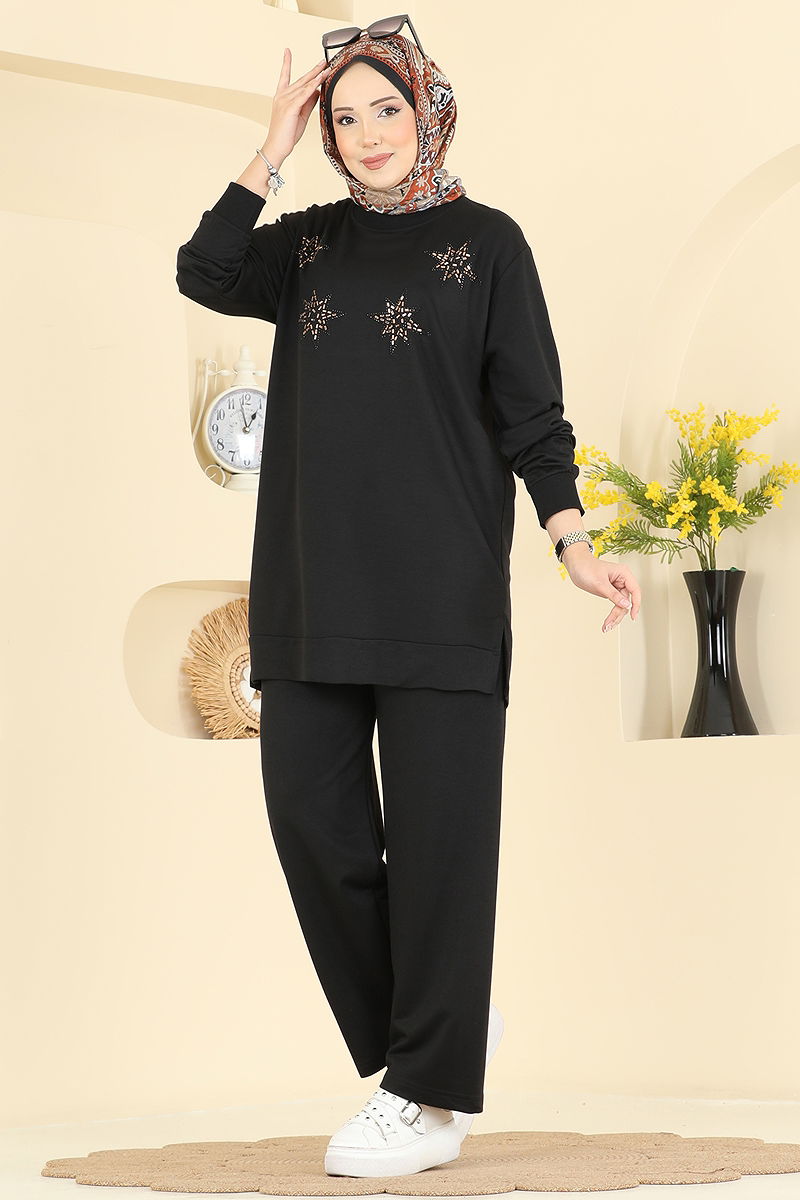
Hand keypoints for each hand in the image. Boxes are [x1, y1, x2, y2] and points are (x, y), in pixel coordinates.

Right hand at [264, 48, 332, 165]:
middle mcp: (282, 96)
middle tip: (323, 61)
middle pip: (301, 79)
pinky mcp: (290, 107)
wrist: (277, 146)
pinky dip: (312, 86)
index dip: (286, 63)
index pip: (284, 76)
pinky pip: (303, 94)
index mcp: (281, 97)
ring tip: (326, 69)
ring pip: (304, 85)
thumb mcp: (301, 115)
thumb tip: (317, 91)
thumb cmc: (287, 133)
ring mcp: (285, 100)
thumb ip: (308, 102)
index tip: (287, 51)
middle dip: (313, 70)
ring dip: (316, 76)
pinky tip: (319, 80)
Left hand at [561, 546, 640, 633]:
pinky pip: (615, 605)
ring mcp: (616, 587)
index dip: (636, 604)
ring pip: (621, 605)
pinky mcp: (610, 592)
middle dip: (618, 614)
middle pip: (627, 601)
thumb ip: (613, 595)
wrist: (575, 565)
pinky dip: (611, 614)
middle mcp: (622, 581)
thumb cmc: (586, 568)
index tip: (633, 616)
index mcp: (624, 574)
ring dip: (614, 617)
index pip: (635, 591)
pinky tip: (607, 622)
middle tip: (609, 624)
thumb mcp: (599, 583)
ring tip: (606, 627)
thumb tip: (626, 605)